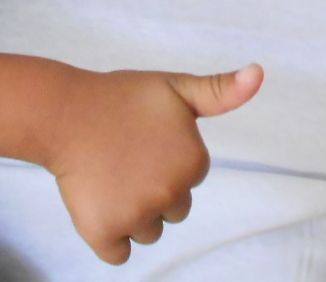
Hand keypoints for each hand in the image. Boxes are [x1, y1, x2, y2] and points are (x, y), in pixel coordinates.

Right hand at [42, 63, 262, 263]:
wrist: (66, 111)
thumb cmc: (120, 98)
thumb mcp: (176, 88)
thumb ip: (220, 91)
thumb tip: (260, 73)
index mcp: (193, 163)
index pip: (191, 178)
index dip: (167, 159)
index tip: (146, 140)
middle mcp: (171, 194)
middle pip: (174, 209)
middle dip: (154, 189)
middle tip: (127, 158)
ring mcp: (137, 216)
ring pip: (148, 232)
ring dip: (133, 213)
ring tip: (111, 176)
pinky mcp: (105, 233)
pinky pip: (119, 253)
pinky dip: (110, 235)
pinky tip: (100, 202)